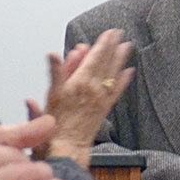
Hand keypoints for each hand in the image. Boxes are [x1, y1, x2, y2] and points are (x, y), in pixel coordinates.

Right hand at [25, 29, 133, 166]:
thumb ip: (56, 73)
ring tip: (127, 46)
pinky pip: (117, 91)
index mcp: (79, 82)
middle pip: (105, 62)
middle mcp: (94, 88)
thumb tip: (53, 54)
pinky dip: (123, 80)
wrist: (67, 147)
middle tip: (119, 33)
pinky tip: (129, 71)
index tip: (109, 32)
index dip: (102, 44)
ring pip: (113, 73)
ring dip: (120, 59)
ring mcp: (101, 98)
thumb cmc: (55, 124)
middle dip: (113, 46)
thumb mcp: (50, 95)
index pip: (94, 58)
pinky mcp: (104, 108)